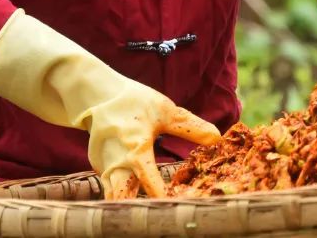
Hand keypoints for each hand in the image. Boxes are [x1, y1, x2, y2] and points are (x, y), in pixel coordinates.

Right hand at [0, 10, 220, 198]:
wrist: (98, 96)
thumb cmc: (135, 103)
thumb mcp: (166, 110)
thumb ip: (190, 127)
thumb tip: (218, 138)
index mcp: (135, 147)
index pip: (147, 177)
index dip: (160, 194)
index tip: (175, 204)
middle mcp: (117, 162)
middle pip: (121, 197)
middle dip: (135, 211)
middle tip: (159, 218)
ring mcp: (105, 169)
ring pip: (114, 197)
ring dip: (129, 206)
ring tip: (150, 217)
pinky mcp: (102, 170)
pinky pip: (113, 188)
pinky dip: (125, 197)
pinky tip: (141, 203)